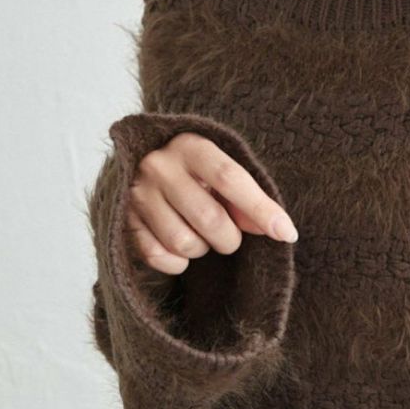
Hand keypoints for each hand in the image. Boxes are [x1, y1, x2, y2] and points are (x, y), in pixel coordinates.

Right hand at [125, 131, 298, 273]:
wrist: (138, 163)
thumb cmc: (195, 172)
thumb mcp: (222, 172)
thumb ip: (248, 197)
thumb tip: (278, 230)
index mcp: (190, 145)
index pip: (231, 179)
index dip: (261, 209)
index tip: (287, 233)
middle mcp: (159, 166)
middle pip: (210, 218)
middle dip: (230, 238)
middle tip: (229, 235)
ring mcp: (137, 194)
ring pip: (184, 243)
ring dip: (202, 249)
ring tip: (200, 235)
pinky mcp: (122, 221)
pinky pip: (159, 257)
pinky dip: (176, 262)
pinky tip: (179, 248)